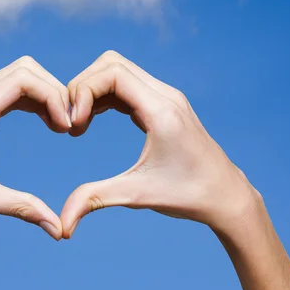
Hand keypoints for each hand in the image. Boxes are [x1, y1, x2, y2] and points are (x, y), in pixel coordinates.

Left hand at [0, 57, 71, 239]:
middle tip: (66, 125)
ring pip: (17, 73)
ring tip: (58, 125)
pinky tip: (41, 120)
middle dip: (53, 90)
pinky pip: (7, 86)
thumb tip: (57, 230)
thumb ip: (20, 207)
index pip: (24, 79)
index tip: (64, 128)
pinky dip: (30, 97)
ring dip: (43, 92)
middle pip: (26, 68)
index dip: (53, 97)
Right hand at [61, 51, 258, 237]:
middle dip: (83, 86)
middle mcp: (165, 95)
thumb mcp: (137, 196)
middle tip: (72, 122)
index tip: (74, 125)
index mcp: (161, 111)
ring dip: (92, 90)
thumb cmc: (188, 196)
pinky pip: (126, 84)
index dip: (84, 91)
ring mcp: (165, 96)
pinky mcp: (163, 103)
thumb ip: (96, 200)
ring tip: (79, 124)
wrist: (227, 196)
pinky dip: (104, 95)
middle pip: (111, 63)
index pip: (113, 73)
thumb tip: (61, 226)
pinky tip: (92, 119)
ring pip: (117, 70)